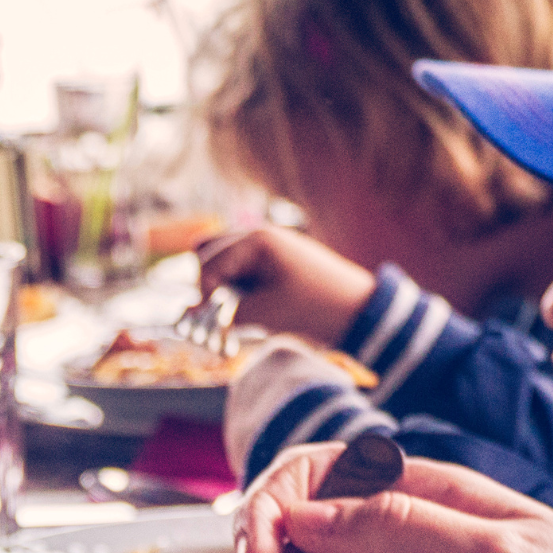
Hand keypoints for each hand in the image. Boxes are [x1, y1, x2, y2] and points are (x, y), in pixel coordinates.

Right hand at [197, 226, 376, 347]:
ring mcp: (264, 245)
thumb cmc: (313, 307)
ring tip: (225, 305)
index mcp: (257, 240)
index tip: (201, 318)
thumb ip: (227, 313)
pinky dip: (230, 281)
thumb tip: (197, 315)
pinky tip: (240, 301)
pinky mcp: (269, 259)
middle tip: (212, 308)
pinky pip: (236, 264)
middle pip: (206, 249)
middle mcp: (258, 235)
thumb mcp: (266, 313)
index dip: (201, 291)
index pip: (209, 262)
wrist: (355, 309)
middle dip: (204, 279)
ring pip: (218, 255)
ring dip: (215, 278)